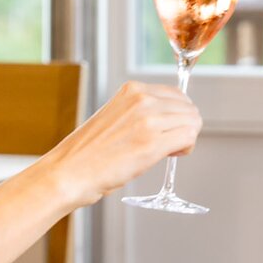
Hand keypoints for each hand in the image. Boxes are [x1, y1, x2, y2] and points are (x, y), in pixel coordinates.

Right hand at [44, 81, 202, 207]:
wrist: (68, 172)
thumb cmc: (89, 153)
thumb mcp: (117, 117)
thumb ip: (142, 112)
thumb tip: (170, 120)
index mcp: (132, 90)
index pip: (177, 95)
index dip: (178, 114)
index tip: (169, 129)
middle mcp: (142, 99)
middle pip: (188, 107)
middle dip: (185, 126)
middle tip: (171, 143)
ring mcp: (148, 119)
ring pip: (193, 121)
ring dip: (187, 138)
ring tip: (168, 150)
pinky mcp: (152, 143)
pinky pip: (189, 137)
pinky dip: (186, 148)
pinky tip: (171, 155)